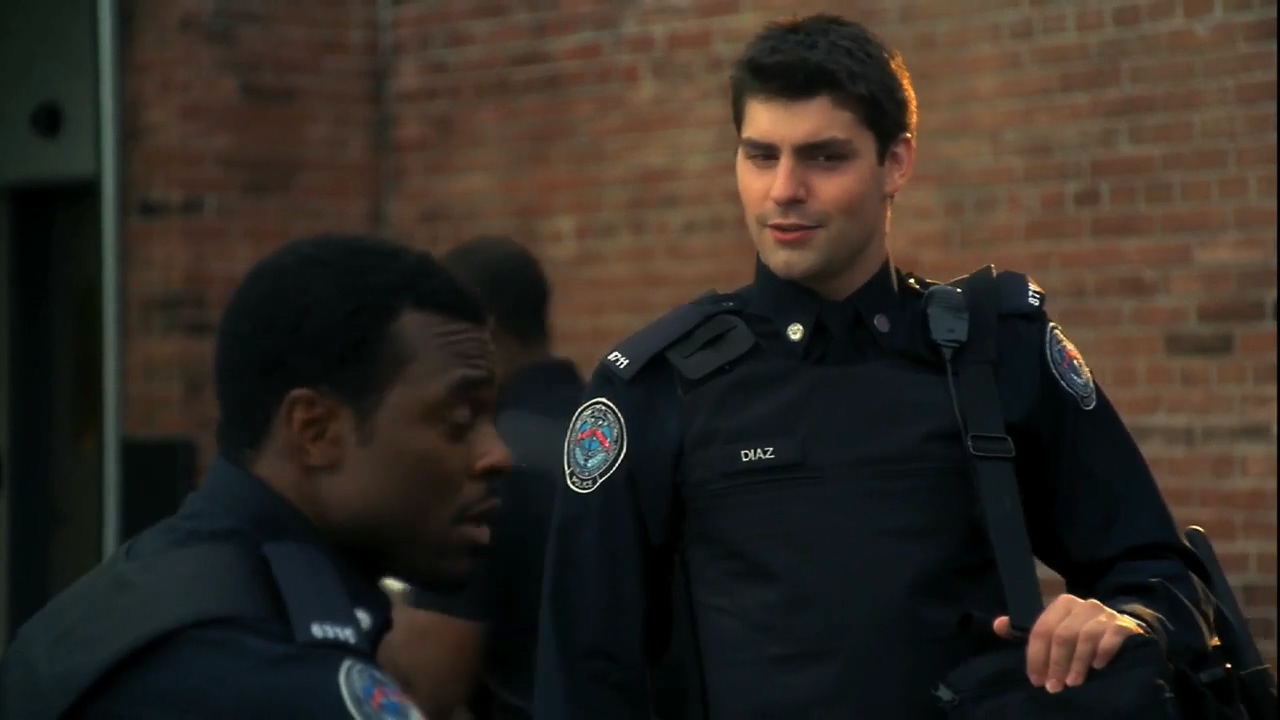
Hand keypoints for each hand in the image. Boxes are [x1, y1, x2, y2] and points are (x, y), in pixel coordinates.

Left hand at [993, 594, 1145, 692]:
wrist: (1123, 629)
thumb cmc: (1081, 632)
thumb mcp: (1054, 628)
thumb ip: (1026, 629)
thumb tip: (997, 626)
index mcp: (1062, 604)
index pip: (1042, 630)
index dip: (1036, 656)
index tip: (1035, 680)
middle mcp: (1083, 605)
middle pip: (1062, 635)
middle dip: (1055, 664)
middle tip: (1053, 687)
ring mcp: (1105, 614)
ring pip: (1085, 637)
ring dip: (1077, 663)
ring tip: (1072, 683)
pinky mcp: (1123, 625)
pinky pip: (1111, 638)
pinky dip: (1102, 652)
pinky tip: (1097, 667)